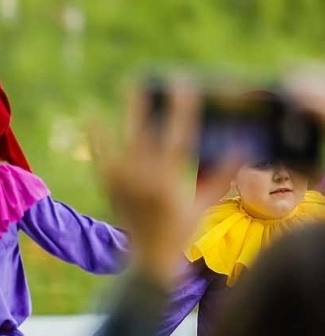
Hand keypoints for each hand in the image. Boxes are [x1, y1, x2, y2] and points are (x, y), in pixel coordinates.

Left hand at [93, 82, 213, 286]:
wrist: (147, 257)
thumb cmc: (180, 230)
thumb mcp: (204, 204)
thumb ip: (222, 175)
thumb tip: (243, 148)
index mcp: (169, 182)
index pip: (178, 138)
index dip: (181, 111)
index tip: (184, 86)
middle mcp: (142, 180)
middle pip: (143, 134)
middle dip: (145, 106)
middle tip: (147, 79)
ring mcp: (122, 183)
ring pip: (121, 140)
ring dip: (125, 113)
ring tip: (127, 86)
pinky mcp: (108, 185)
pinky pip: (100, 155)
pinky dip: (97, 135)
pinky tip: (91, 113)